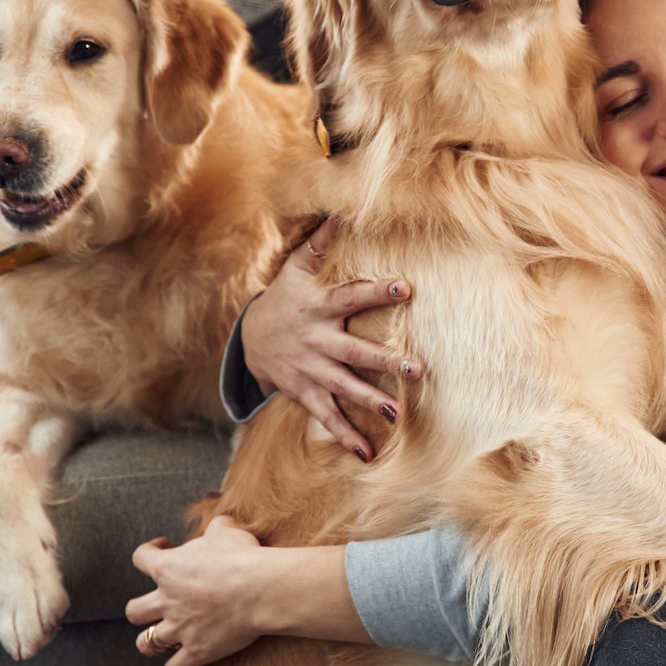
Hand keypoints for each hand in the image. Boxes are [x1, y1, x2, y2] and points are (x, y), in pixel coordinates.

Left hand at [126, 519, 370, 665]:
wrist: (260, 589)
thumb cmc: (243, 556)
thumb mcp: (228, 530)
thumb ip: (216, 527)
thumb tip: (219, 524)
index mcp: (168, 568)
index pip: (140, 557)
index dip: (148, 550)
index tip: (162, 546)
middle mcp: (166, 600)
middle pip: (134, 611)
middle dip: (141, 610)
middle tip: (157, 605)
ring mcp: (179, 629)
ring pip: (146, 643)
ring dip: (151, 643)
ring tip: (161, 642)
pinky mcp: (196, 651)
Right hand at [240, 216, 421, 460]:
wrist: (248, 341)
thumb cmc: (283, 300)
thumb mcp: (295, 271)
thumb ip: (320, 245)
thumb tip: (340, 212)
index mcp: (319, 308)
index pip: (352, 297)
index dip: (378, 291)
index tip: (406, 287)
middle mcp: (317, 342)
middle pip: (354, 352)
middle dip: (385, 361)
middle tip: (417, 370)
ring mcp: (311, 371)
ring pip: (343, 388)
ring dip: (369, 401)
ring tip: (397, 413)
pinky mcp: (306, 394)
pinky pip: (328, 417)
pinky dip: (347, 436)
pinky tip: (369, 454)